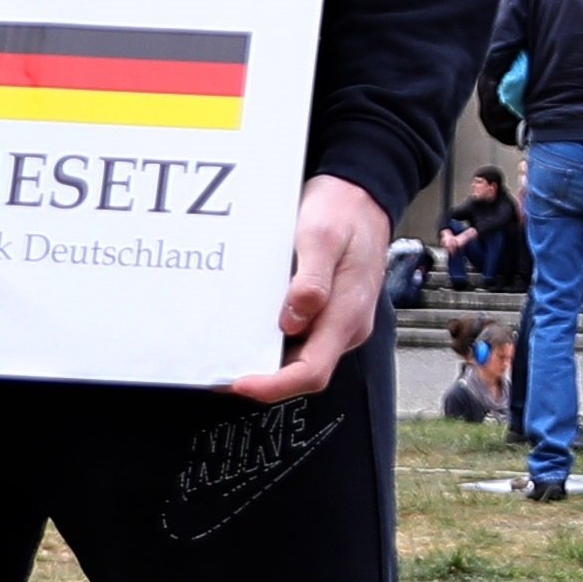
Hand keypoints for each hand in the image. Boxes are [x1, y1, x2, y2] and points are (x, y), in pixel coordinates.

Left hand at [234, 173, 397, 403]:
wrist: (362, 195)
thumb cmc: (344, 212)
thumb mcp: (322, 236)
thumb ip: (311, 282)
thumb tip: (293, 321)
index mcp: (347, 314)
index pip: (312, 371)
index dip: (275, 386)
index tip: (240, 383)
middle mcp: (345, 326)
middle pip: (303, 370)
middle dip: (263, 378)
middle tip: (220, 369)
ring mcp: (337, 320)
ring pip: (300, 356)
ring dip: (266, 358)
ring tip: (229, 349)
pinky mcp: (328, 311)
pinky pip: (301, 337)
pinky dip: (273, 339)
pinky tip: (250, 327)